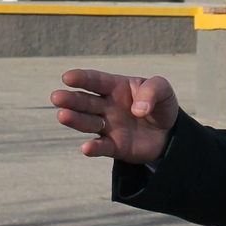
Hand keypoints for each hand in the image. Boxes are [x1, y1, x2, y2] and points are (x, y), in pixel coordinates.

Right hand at [51, 69, 179, 161]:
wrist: (169, 132)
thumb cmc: (161, 105)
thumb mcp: (163, 90)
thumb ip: (153, 91)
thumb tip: (138, 110)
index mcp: (115, 87)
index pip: (96, 81)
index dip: (82, 78)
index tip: (67, 77)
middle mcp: (107, 106)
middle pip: (85, 102)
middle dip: (71, 99)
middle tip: (56, 97)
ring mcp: (108, 126)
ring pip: (88, 123)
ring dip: (75, 120)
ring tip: (62, 116)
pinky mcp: (114, 146)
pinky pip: (102, 147)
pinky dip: (93, 148)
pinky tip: (86, 148)